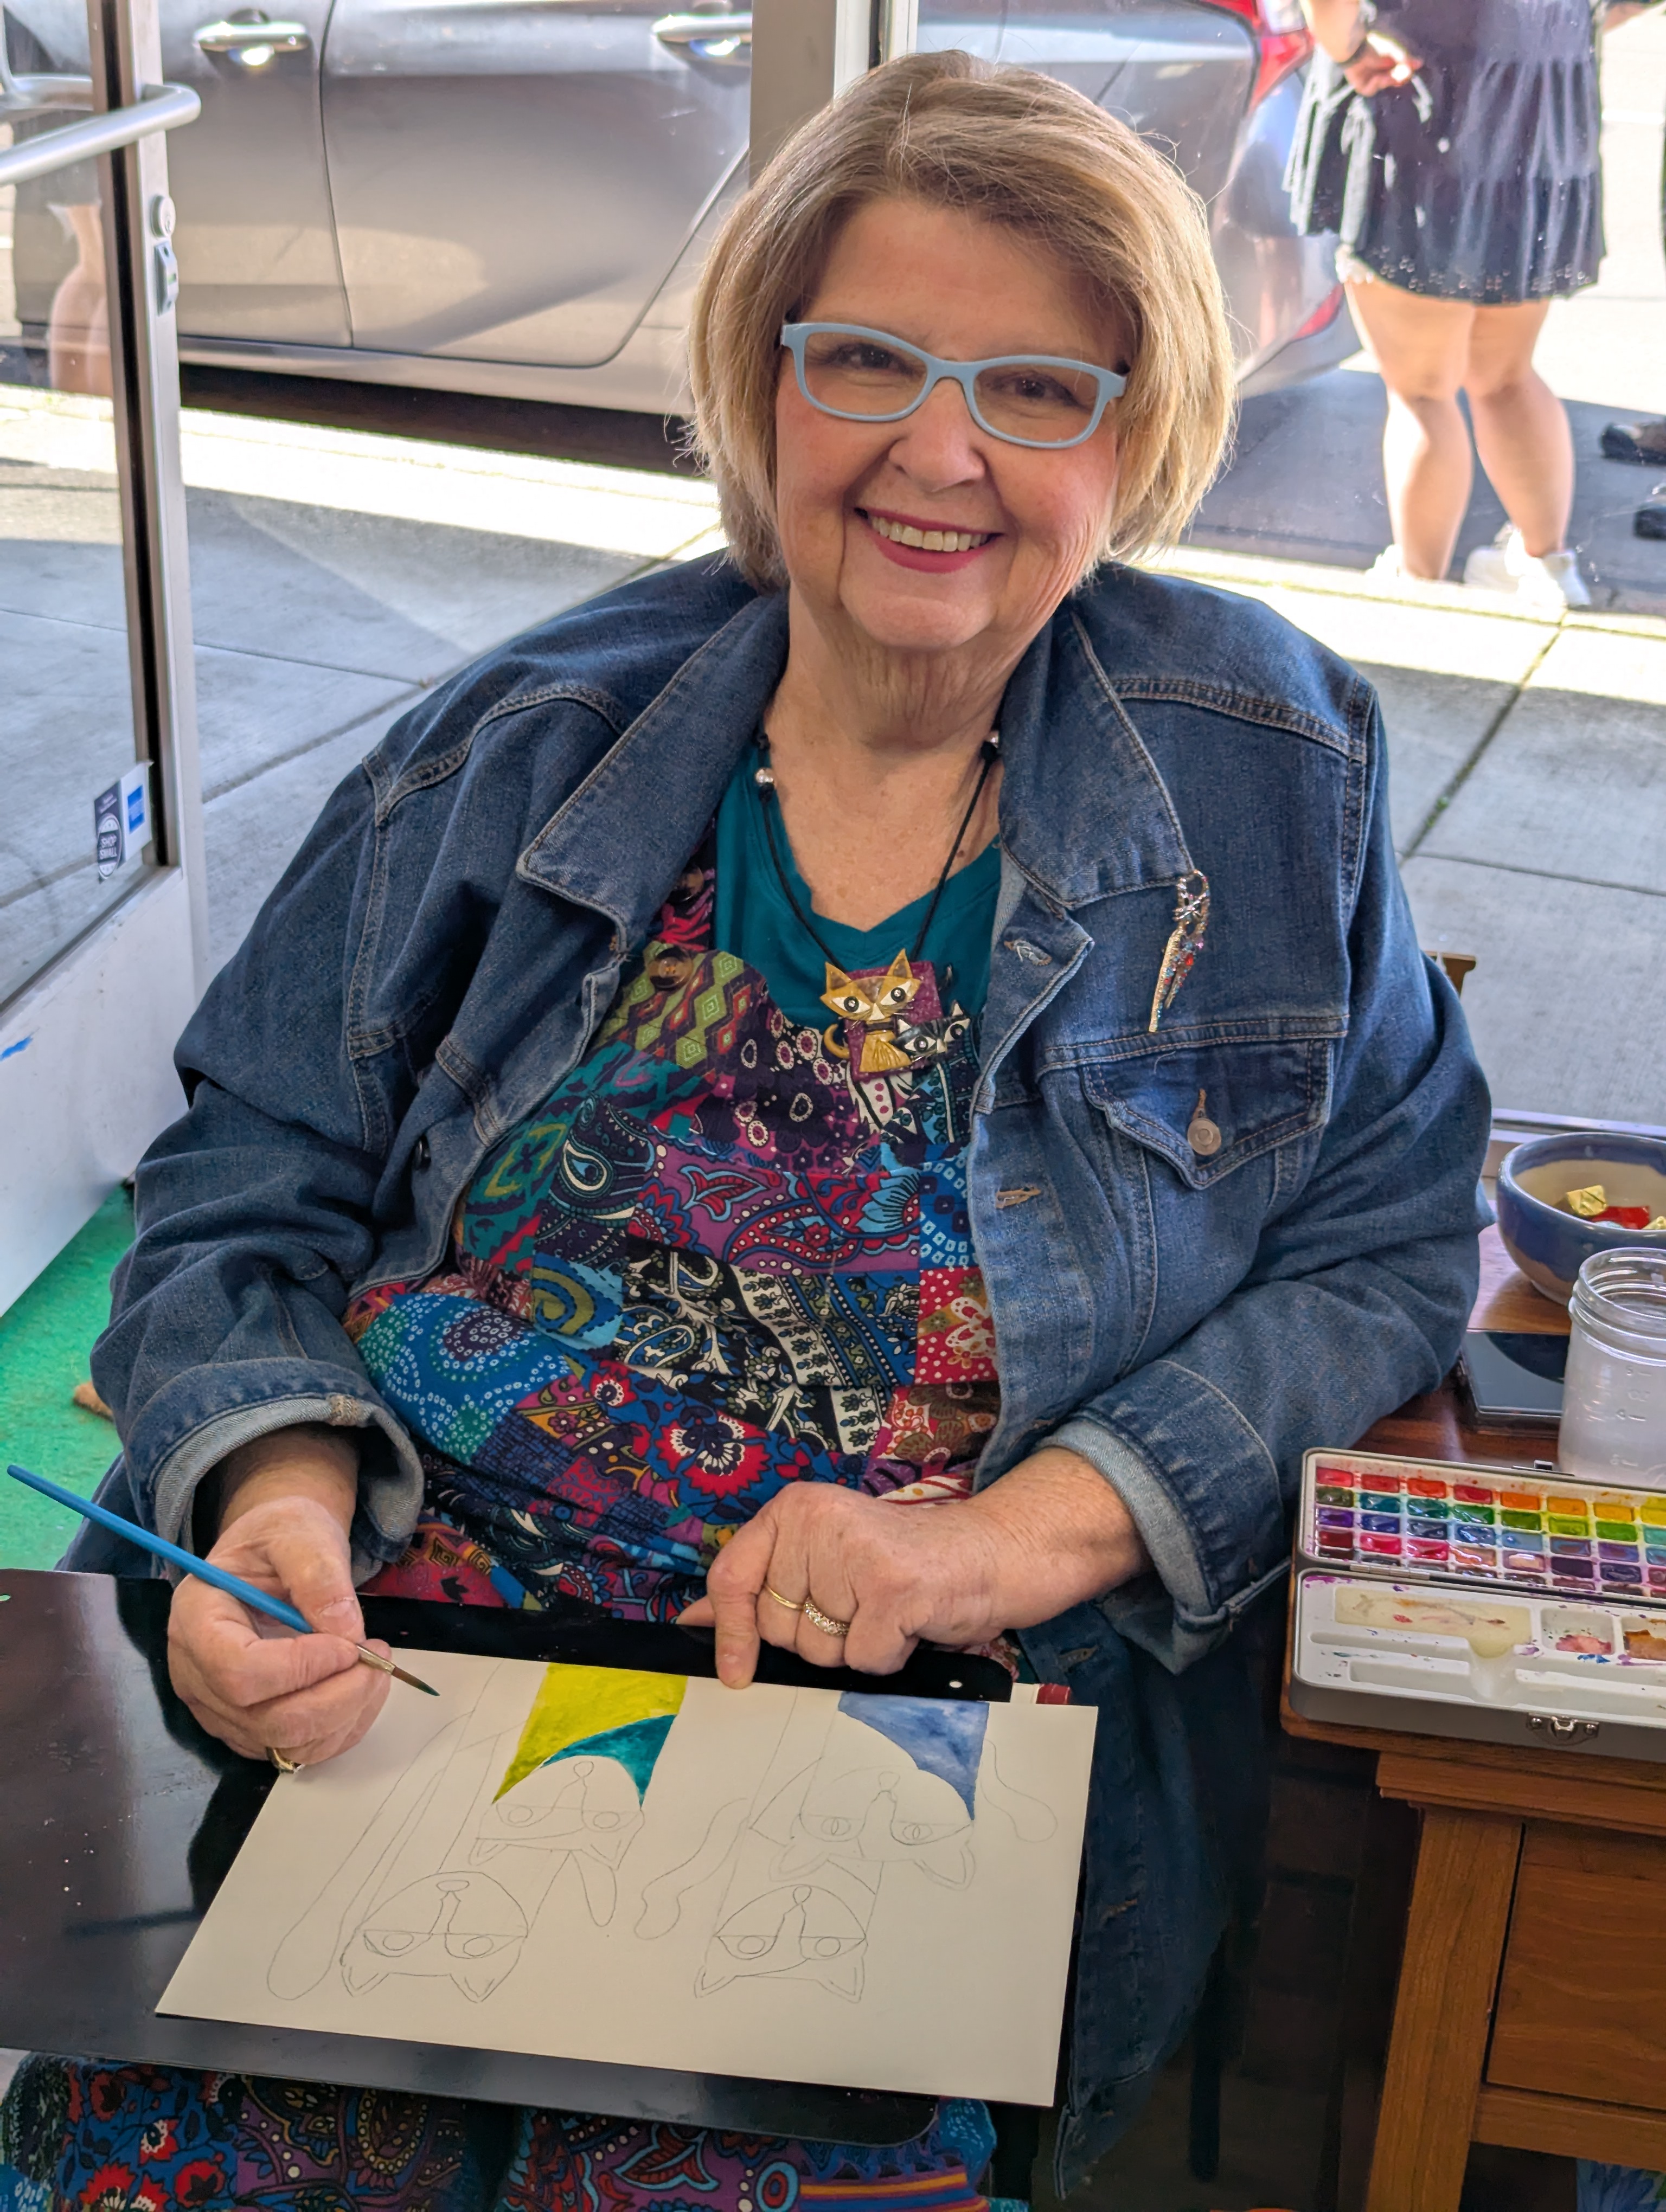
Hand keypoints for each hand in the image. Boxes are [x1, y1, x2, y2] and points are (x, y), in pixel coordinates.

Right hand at [166, 1427, 387, 1765]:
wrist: (272, 1553)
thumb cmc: (279, 1536)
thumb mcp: (299, 1532)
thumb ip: (319, 1575)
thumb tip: (346, 1635)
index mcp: (196, 1620)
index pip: (237, 1671)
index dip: (299, 1668)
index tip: (349, 1644)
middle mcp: (197, 1676)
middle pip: (263, 1719)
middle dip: (335, 1697)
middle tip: (377, 1657)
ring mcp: (220, 1710)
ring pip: (285, 1743)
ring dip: (346, 1714)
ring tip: (375, 1666)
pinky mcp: (250, 1728)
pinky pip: (299, 1750)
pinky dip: (342, 1728)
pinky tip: (363, 1689)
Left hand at [678, 1447, 1150, 1687]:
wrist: (988, 1554)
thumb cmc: (900, 1564)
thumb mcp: (822, 1560)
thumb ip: (760, 1585)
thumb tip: (691, 1618)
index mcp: (796, 1508)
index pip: (732, 1575)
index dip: (729, 1631)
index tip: (735, 1672)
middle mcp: (819, 1521)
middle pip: (778, 1626)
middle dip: (816, 1636)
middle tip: (859, 1606)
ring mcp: (856, 1554)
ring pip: (818, 1650)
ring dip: (853, 1647)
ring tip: (884, 1611)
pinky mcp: (893, 1589)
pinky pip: (863, 1660)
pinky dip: (888, 1657)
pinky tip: (908, 1624)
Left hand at [1346, 34, 1420, 93]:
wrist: (1357, 48)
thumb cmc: (1375, 45)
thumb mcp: (1394, 52)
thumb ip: (1406, 59)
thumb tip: (1420, 63)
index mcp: (1389, 63)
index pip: (1401, 73)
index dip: (1406, 74)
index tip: (1410, 71)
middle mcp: (1381, 72)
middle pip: (1394, 81)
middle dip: (1398, 78)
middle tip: (1402, 75)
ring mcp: (1371, 80)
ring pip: (1384, 85)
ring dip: (1388, 81)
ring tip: (1387, 76)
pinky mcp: (1362, 86)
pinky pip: (1372, 90)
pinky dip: (1376, 84)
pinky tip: (1376, 78)